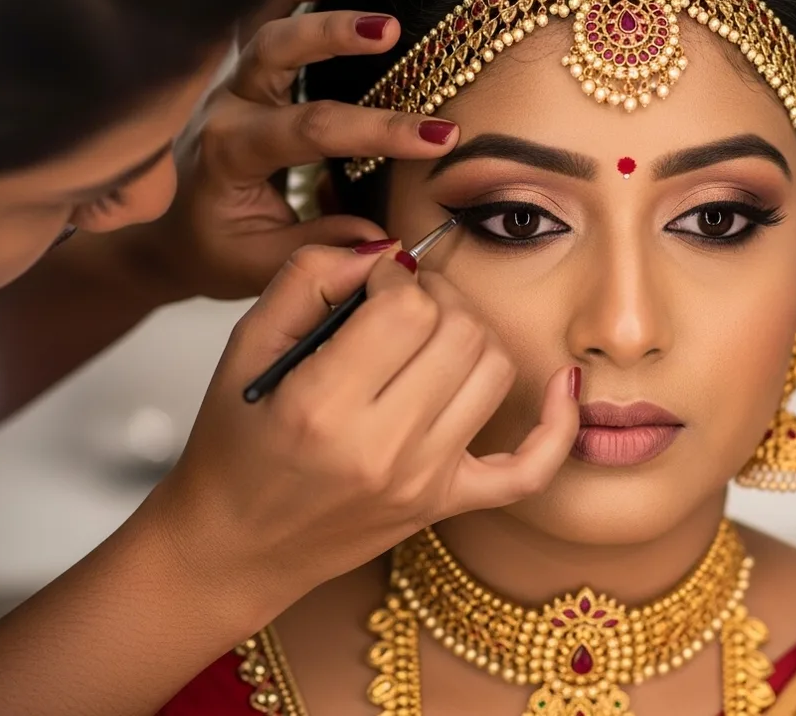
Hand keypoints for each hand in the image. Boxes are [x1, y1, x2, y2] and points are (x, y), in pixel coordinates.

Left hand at [124, 0, 461, 302]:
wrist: (169, 238)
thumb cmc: (218, 251)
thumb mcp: (262, 266)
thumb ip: (319, 248)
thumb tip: (384, 239)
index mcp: (229, 155)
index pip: (310, 130)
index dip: (377, 130)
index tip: (438, 137)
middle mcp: (225, 109)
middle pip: (275, 55)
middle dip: (333, 38)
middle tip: (390, 32)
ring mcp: (230, 88)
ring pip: (265, 30)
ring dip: (312, 6)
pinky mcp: (242, 80)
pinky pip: (258, 23)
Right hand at [152, 245, 580, 622]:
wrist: (236, 544)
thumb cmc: (234, 447)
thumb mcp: (242, 349)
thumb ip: (305, 279)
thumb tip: (380, 251)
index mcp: (322, 406)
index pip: (407, 308)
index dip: (397, 275)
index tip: (375, 281)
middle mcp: (382, 448)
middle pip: (460, 332)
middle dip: (437, 296)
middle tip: (404, 301)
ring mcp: (423, 481)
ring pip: (495, 371)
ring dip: (473, 335)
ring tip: (435, 334)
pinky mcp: (447, 504)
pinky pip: (531, 468)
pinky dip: (557, 424)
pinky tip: (562, 384)